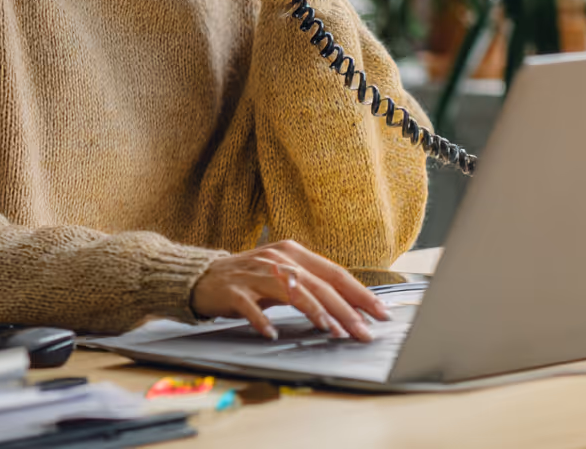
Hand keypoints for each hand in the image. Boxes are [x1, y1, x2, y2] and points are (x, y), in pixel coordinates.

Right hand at [190, 240, 389, 340]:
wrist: (204, 276)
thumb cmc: (250, 278)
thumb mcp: (283, 275)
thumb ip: (311, 286)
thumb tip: (351, 309)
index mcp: (293, 253)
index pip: (334, 273)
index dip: (360, 293)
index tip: (381, 313)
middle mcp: (277, 259)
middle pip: (318, 284)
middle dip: (346, 310)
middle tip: (364, 332)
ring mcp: (255, 273)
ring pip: (292, 291)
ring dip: (314, 312)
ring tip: (331, 330)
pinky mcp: (235, 290)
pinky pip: (251, 307)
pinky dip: (262, 320)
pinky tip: (271, 333)